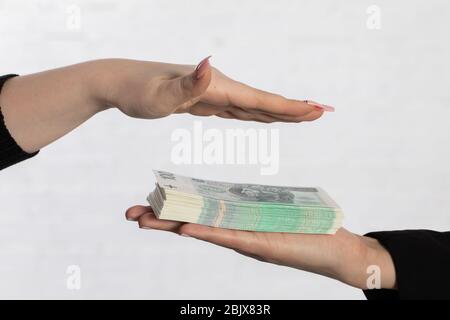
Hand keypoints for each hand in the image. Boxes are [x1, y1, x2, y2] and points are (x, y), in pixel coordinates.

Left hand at [96, 56, 332, 121]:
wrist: (121, 82)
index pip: (259, 101)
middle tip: (322, 112)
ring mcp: (214, 95)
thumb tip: (210, 64)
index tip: (315, 111)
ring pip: (253, 108)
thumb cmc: (137, 90)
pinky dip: (255, 116)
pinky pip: (237, 112)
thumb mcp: (159, 93)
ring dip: (279, 112)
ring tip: (302, 115)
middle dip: (294, 109)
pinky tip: (263, 118)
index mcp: (217, 87)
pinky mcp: (205, 103)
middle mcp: (220, 88)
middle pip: (264, 103)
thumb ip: (187, 83)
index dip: (288, 108)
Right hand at [125, 205, 395, 289]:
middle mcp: (238, 232)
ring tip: (146, 221)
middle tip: (131, 214)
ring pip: (204, 231)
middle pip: (193, 222)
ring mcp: (247, 240)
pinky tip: (186, 229)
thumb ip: (255, 203)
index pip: (200, 211)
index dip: (174, 206)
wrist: (339, 251)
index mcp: (239, 221)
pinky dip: (207, 232)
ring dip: (174, 226)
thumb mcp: (277, 208)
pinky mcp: (262, 246)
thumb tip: (241, 192)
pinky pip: (230, 237)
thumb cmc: (310, 228)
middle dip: (162, 218)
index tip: (148, 199)